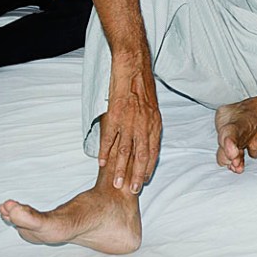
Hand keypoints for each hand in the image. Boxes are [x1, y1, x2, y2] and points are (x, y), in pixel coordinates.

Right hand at [98, 56, 161, 193]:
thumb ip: (149, 124)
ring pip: (125, 150)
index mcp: (154, 122)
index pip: (153, 150)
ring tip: (116, 184)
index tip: (143, 180)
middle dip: (136, 174)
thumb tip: (146, 139)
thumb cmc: (142, 86)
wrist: (133, 65)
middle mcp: (144, 124)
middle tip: (131, 190)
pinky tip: (102, 163)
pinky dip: (105, 152)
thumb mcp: (152, 107)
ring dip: (120, 169)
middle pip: (141, 154)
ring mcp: (129, 120)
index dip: (148, 166)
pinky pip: (109, 138)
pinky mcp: (115, 115)